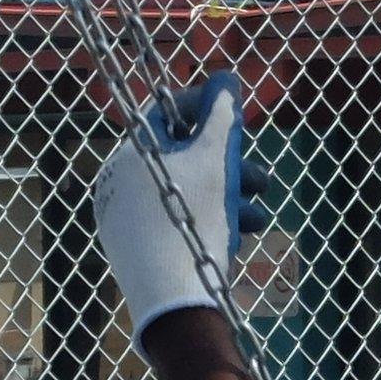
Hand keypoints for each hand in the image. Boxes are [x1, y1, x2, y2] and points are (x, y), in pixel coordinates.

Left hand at [91, 70, 272, 359]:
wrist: (174, 300)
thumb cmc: (193, 219)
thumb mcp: (215, 159)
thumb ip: (222, 115)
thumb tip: (227, 78)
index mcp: (129, 154)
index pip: (166, 112)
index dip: (205, 108)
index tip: (236, 116)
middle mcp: (119, 183)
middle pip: (182, 158)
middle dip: (229, 166)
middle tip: (260, 178)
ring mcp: (125, 219)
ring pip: (185, 194)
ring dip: (229, 199)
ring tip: (260, 216)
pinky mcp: (136, 250)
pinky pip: (175, 222)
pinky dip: (208, 222)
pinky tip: (238, 237)